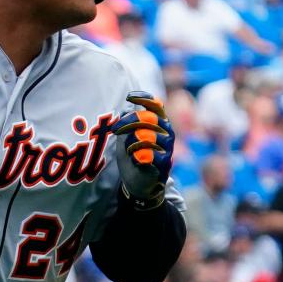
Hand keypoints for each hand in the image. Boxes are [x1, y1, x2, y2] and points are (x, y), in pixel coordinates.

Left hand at [111, 92, 174, 209]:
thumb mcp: (126, 139)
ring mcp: (167, 148)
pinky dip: (138, 155)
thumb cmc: (134, 158)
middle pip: (148, 118)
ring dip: (132, 142)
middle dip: (128, 122)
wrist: (139, 184)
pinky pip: (149, 153)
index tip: (129, 97)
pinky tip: (135, 159)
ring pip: (147, 135)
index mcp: (160, 123)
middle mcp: (166, 132)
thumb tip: (124, 109)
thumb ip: (127, 124)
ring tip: (130, 150)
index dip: (144, 98)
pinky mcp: (164, 164)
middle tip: (115, 130)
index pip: (156, 105)